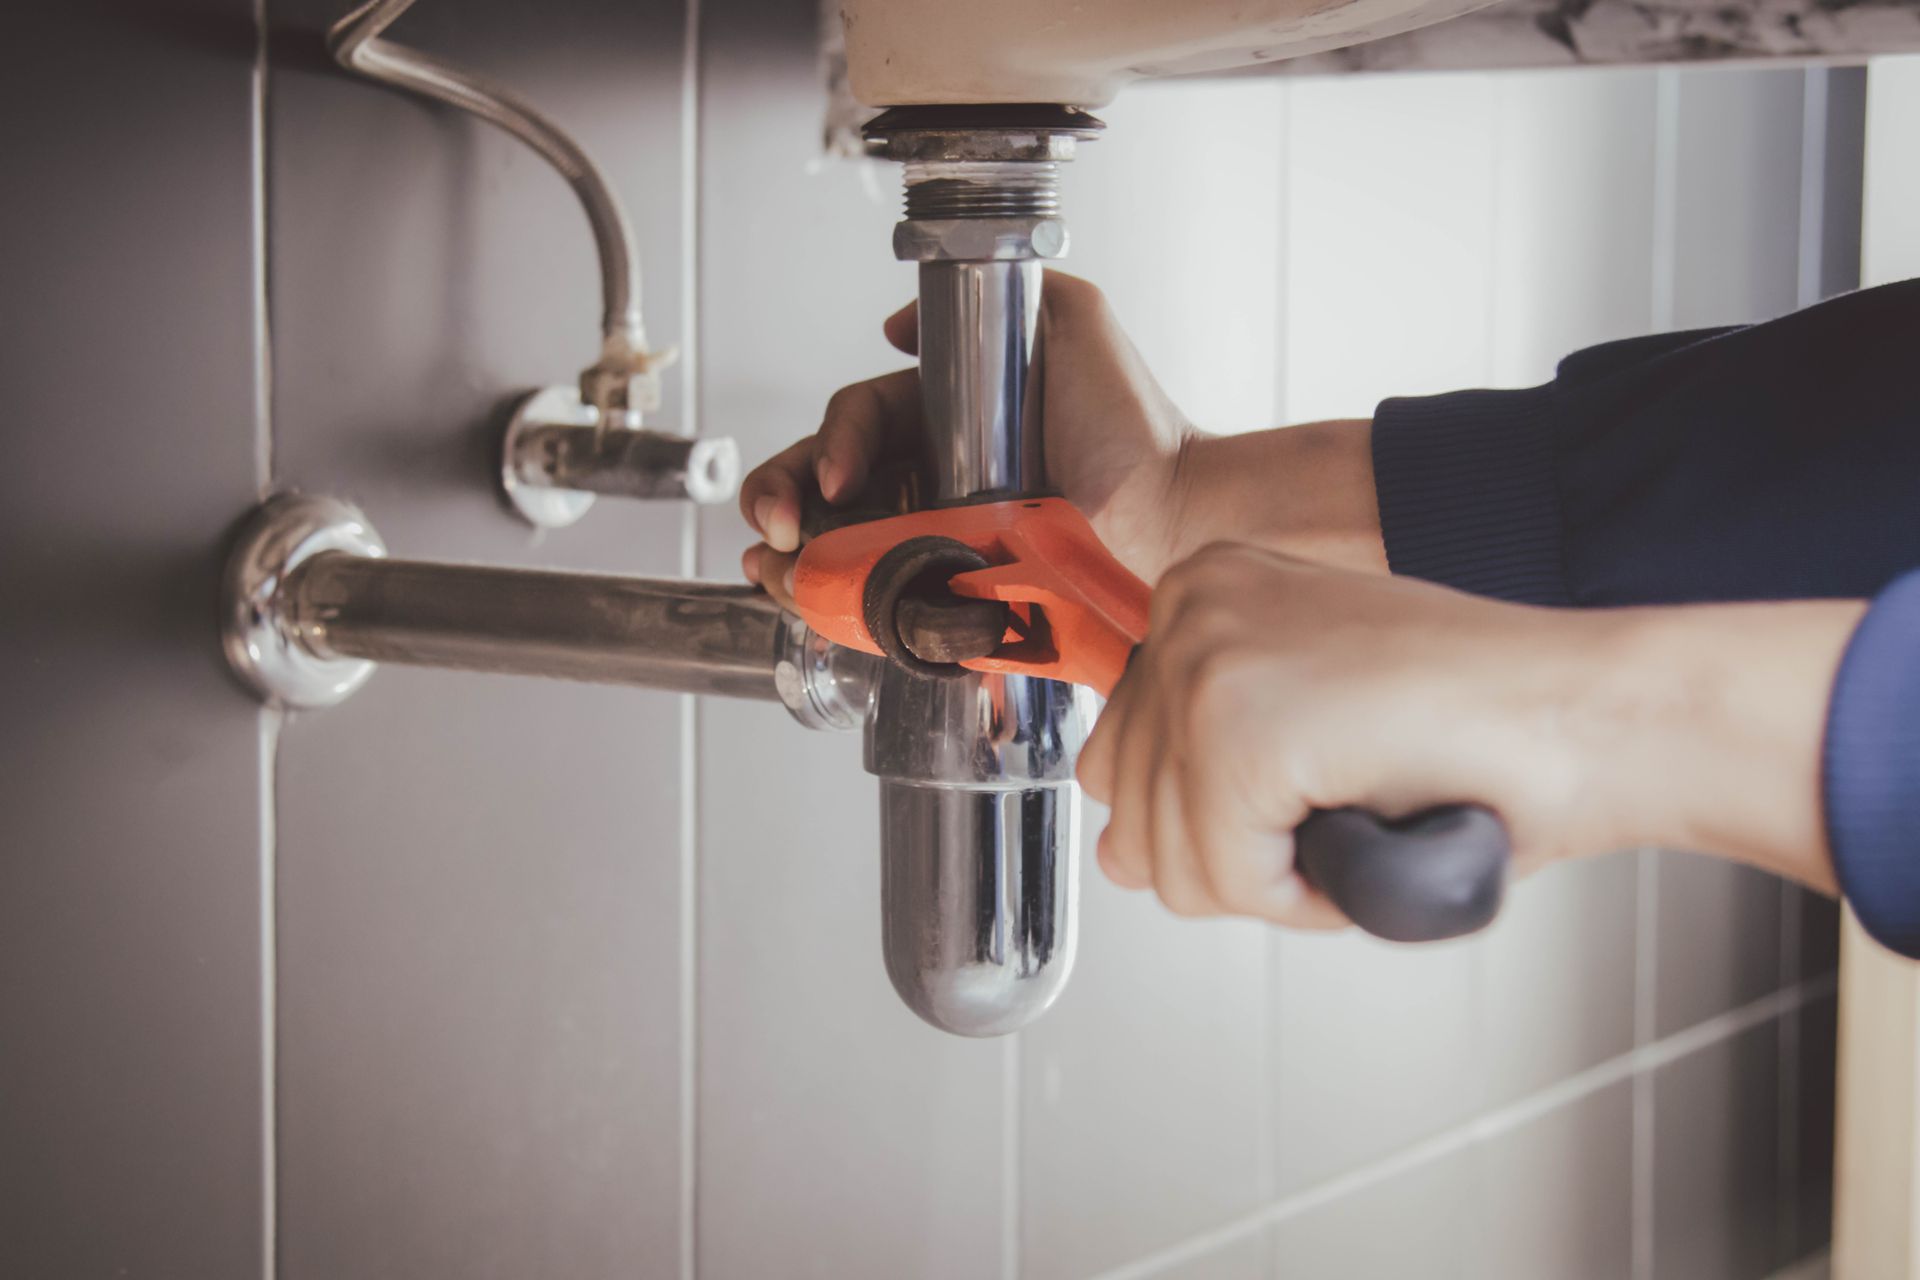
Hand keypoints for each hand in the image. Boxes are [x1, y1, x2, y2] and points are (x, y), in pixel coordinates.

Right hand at [739, 272, 1197, 607]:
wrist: (1176, 511)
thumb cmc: (1137, 425)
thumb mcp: (1073, 322)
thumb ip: (1004, 294)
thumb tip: (896, 325)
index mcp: (947, 419)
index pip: (858, 421)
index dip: (833, 443)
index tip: (843, 477)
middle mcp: (935, 479)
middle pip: (827, 485)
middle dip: (782, 499)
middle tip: (776, 527)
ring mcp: (941, 540)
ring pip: (838, 546)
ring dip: (790, 559)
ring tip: (773, 569)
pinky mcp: (957, 594)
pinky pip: (881, 603)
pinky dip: (833, 607)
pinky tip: (806, 605)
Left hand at [1077, 543, 1856, 925]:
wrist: (1595, 712)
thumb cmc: (1484, 726)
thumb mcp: (1307, 716)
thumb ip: (1203, 763)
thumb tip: (1122, 853)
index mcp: (1201, 589)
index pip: (1122, 758)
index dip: (1223, 814)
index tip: (1315, 780)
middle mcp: (1188, 605)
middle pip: (1130, 813)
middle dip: (1236, 852)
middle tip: (1345, 805)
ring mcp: (1206, 660)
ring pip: (1172, 862)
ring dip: (1278, 877)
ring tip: (1365, 809)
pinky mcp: (1239, 728)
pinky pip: (1229, 883)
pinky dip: (1308, 896)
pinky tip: (1374, 825)